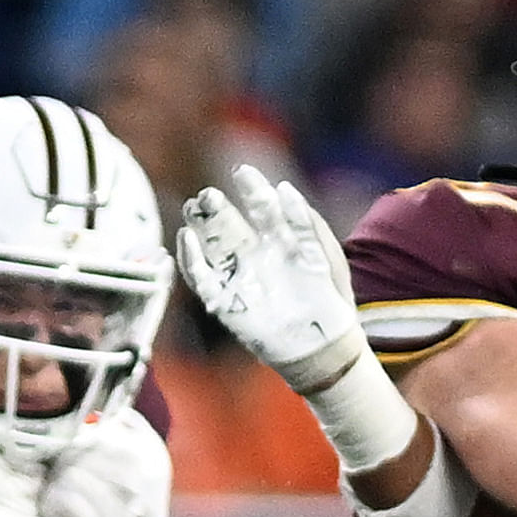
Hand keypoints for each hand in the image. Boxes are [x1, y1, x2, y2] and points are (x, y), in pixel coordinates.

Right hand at [175, 167, 364, 394]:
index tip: (242, 172)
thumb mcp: (327, 254)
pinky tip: (186, 240)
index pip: (261, 208)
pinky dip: (191, 260)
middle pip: (229, 225)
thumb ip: (308, 222)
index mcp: (281, 241)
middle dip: (216, 208)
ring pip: (212, 247)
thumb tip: (283, 189)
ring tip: (192, 210)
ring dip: (200, 228)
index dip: (251, 189)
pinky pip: (201, 279)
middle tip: (207, 196)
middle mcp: (256, 257)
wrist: (324, 344)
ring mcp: (240, 279)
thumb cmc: (330, 301)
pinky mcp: (226, 303)